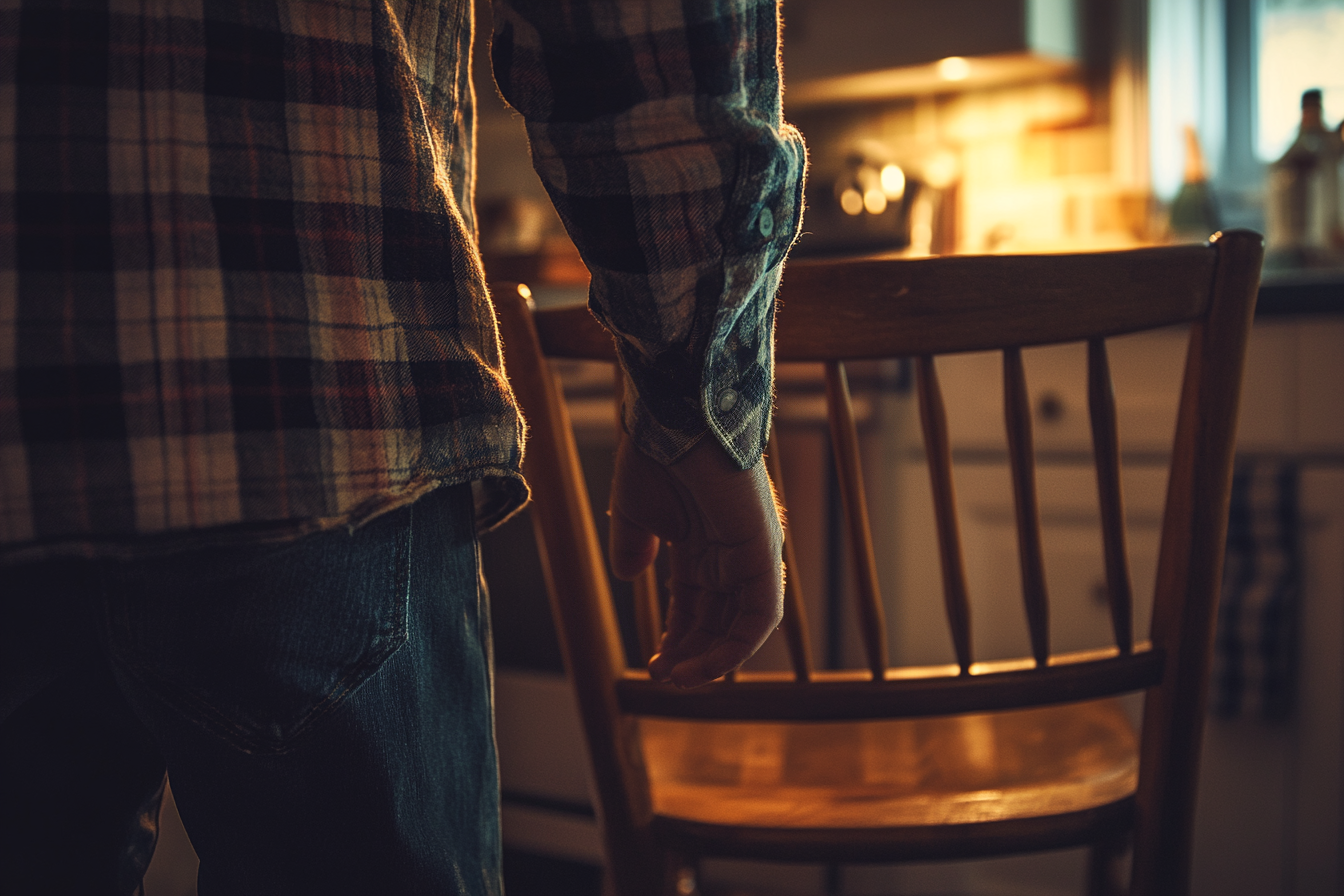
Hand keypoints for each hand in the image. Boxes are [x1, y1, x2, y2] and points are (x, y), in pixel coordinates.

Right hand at [608, 433, 784, 687]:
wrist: (673, 412)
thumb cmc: (656, 451)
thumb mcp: (635, 510)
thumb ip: (635, 546)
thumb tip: (631, 579)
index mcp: (706, 542)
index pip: (698, 604)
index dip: (678, 638)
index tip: (653, 664)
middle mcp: (734, 550)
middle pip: (719, 619)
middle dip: (691, 654)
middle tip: (660, 678)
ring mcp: (752, 551)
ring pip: (741, 625)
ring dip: (710, 659)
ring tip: (675, 679)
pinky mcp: (763, 549)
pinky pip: (761, 613)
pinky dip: (735, 646)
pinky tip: (702, 666)